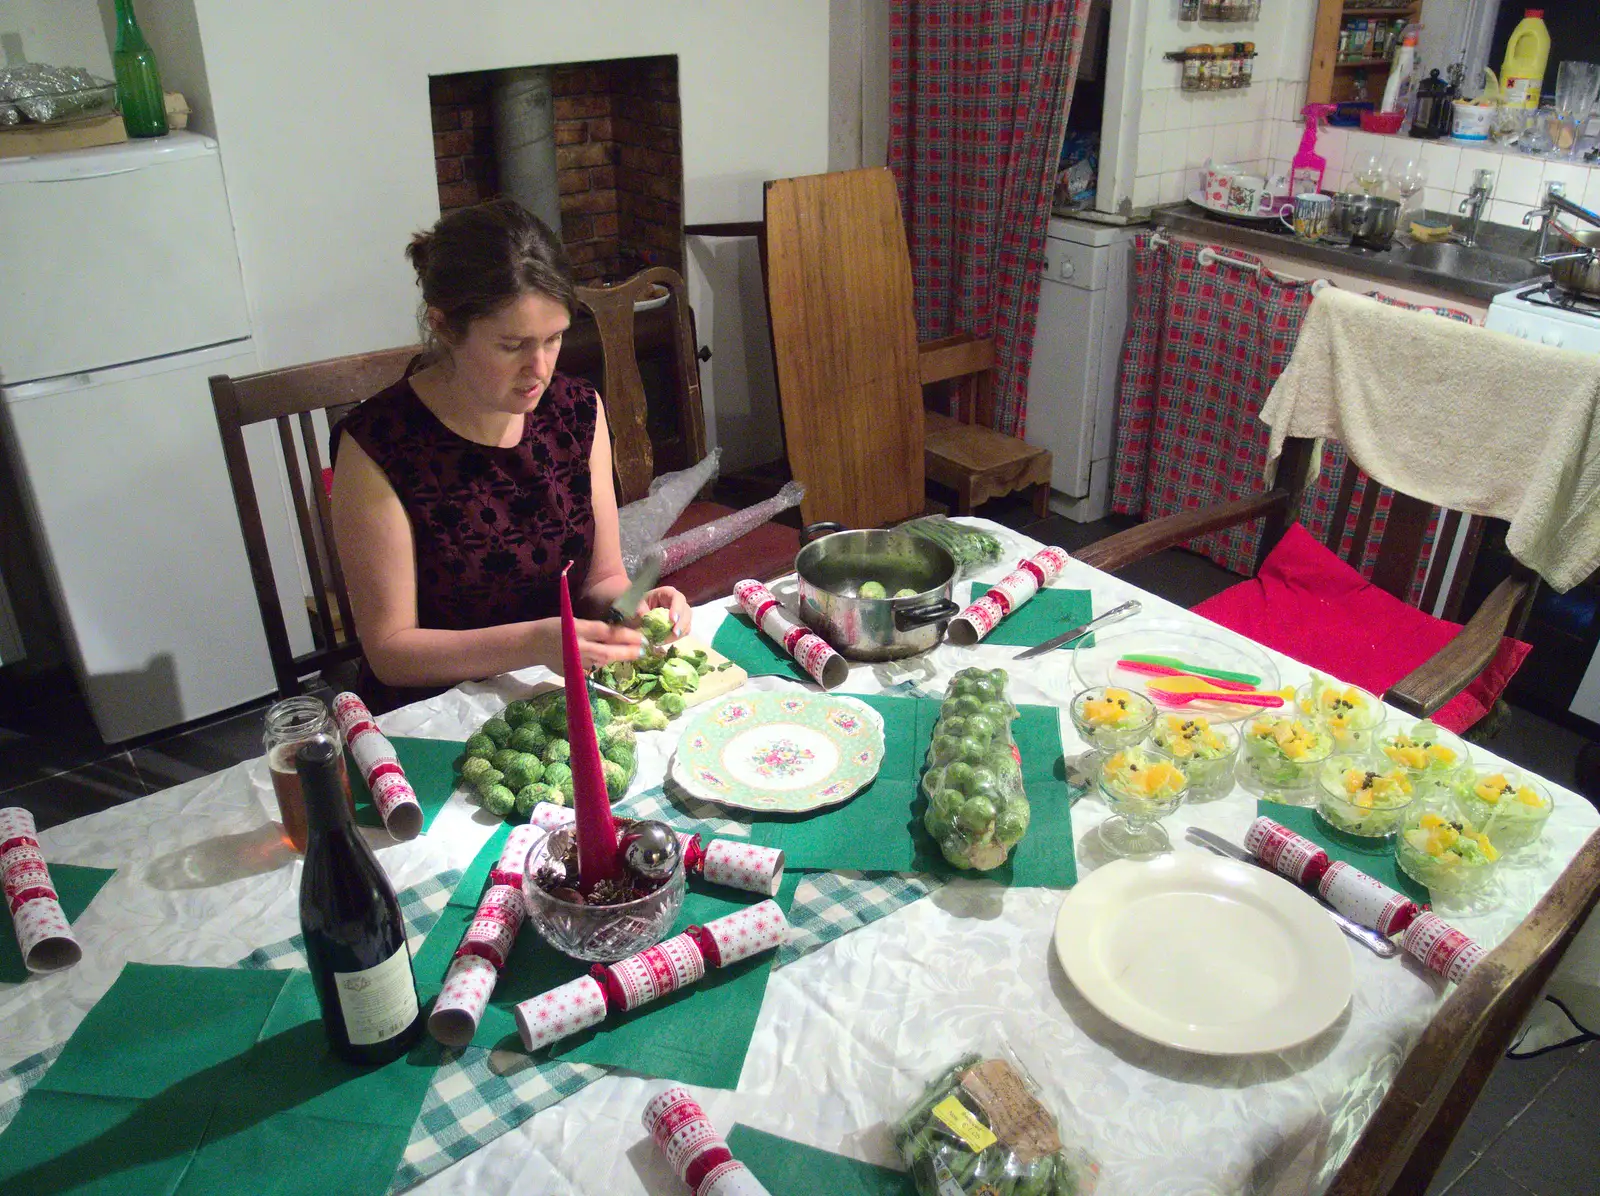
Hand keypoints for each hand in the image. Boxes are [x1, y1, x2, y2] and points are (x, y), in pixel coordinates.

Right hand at [529, 617, 645, 672]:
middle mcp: (578, 648)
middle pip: (608, 653)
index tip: (640, 637)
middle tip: (643, 649)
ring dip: (618, 658)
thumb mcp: (574, 621)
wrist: (533, 644)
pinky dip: (604, 664)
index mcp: (578, 631)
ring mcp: (575, 664)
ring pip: (602, 662)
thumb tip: (619, 633)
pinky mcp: (572, 674)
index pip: (606, 633)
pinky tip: (613, 660)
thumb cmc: (554, 627)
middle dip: (627, 652)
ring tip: (633, 653)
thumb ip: (595, 629)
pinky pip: (592, 669)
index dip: (625, 635)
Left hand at [637, 586, 691, 641]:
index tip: (672, 620)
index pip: (677, 598)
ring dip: (679, 633)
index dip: (677, 609)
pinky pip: (685, 631)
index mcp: (669, 593)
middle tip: (674, 634)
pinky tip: (666, 640)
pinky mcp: (683, 623)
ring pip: (687, 623)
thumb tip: (647, 624)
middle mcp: (680, 602)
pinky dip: (677, 637)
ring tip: (665, 640)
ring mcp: (683, 613)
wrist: (648, 609)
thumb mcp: (641, 606)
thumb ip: (642, 613)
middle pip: (687, 612)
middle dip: (681, 624)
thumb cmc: (646, 604)